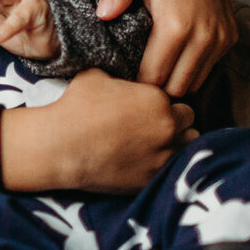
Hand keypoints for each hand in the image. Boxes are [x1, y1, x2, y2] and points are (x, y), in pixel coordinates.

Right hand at [0, 69, 197, 193]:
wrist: (61, 145)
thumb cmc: (77, 106)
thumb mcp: (99, 75)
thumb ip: (122, 73)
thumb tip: (126, 69)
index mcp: (158, 99)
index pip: (180, 98)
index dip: (166, 102)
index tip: (152, 107)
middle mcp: (167, 127)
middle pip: (189, 122)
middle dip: (176, 121)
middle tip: (156, 123)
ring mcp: (162, 156)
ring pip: (188, 146)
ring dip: (177, 142)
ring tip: (157, 142)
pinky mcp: (151, 179)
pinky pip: (172, 169)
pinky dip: (164, 164)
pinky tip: (147, 159)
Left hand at [97, 0, 236, 97]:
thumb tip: (102, 14)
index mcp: (176, 26)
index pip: (154, 78)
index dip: (135, 83)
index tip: (123, 77)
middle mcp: (204, 36)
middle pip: (175, 87)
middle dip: (155, 87)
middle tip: (138, 77)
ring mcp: (220, 38)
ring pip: (193, 83)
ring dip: (175, 80)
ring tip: (156, 68)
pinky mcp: (230, 38)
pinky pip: (207, 69)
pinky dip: (191, 69)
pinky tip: (175, 56)